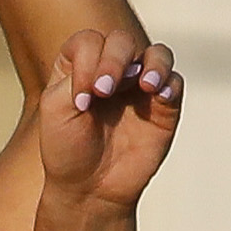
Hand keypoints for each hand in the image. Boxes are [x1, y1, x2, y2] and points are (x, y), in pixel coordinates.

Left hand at [33, 28, 181, 215]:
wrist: (89, 189)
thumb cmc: (67, 147)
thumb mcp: (55, 108)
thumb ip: (78, 76)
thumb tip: (121, 69)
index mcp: (81, 65)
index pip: (89, 41)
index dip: (86, 63)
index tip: (80, 101)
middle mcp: (113, 70)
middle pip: (122, 42)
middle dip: (114, 61)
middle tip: (104, 91)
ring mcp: (140, 87)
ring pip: (157, 54)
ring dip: (153, 64)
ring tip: (145, 84)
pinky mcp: (163, 107)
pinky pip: (175, 83)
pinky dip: (170, 84)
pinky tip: (159, 96)